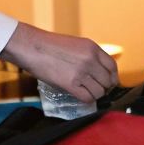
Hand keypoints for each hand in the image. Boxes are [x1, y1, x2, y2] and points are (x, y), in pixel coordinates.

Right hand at [0, 23, 117, 102]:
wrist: (30, 46)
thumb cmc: (48, 45)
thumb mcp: (75, 45)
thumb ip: (88, 56)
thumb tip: (97, 72)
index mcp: (92, 48)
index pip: (112, 66)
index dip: (112, 77)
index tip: (108, 82)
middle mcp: (90, 59)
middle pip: (108, 81)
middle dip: (103, 88)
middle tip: (94, 89)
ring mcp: (81, 72)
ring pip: (99, 92)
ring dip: (94, 94)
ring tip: (85, 92)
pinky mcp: (70, 84)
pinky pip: (87, 98)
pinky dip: (85, 99)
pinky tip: (78, 94)